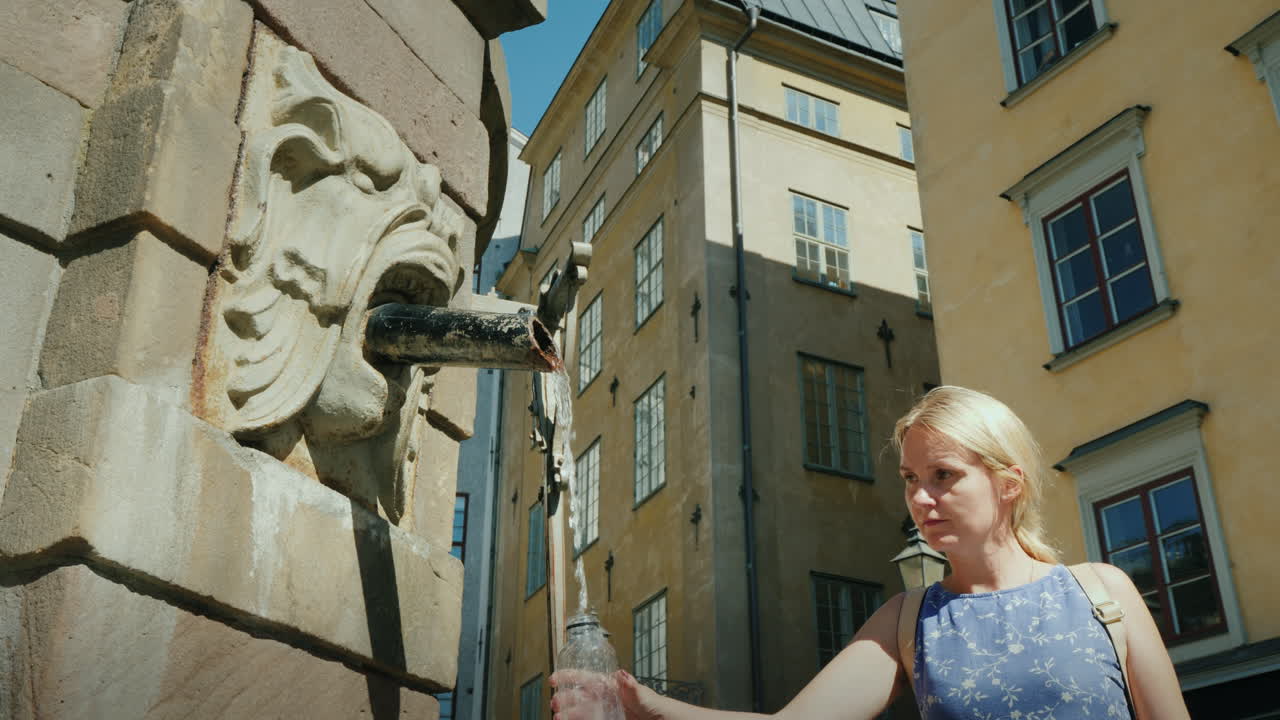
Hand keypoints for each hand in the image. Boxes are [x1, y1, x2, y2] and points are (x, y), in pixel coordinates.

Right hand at [549, 669, 664, 719]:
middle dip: (565, 699)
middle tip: (555, 703)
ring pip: (582, 712)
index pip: (587, 678)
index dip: (569, 677)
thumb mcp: (643, 695)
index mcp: (611, 686)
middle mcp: (605, 698)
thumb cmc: (654, 705)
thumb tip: (622, 675)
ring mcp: (605, 713)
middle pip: (580, 696)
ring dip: (570, 714)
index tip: (555, 679)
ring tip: (559, 718)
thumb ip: (631, 687)